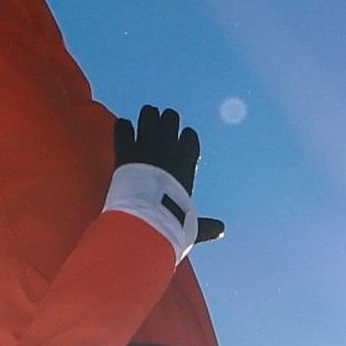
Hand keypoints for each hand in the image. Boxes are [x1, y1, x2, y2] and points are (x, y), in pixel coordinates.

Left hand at [112, 105, 224, 242]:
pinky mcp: (126, 152)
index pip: (190, 138)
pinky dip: (123, 128)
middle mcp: (168, 150)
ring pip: (149, 116)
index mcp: (186, 164)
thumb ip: (205, 225)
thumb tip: (221, 229)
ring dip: (147, 117)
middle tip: (160, 125)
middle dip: (166, 121)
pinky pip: (123, 128)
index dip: (186, 138)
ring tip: (145, 119)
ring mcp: (146, 148)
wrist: (146, 223)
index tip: (182, 141)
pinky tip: (123, 129)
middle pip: (171, 119)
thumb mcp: (192, 226)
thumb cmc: (171, 225)